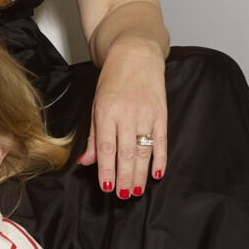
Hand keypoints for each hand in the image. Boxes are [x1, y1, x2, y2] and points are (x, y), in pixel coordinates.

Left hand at [77, 34, 167, 197]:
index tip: (107, 187)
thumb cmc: (112, 80)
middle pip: (126, 153)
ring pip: (143, 151)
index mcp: (105, 111)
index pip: (105, 147)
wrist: (135, 54)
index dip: (106, 169)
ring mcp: (146, 113)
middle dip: (125, 177)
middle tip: (124, 195)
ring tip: (137, 190)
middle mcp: (126, 114)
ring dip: (141, 174)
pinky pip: (162, 141)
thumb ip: (92, 135)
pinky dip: (161, 159)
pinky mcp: (162, 113)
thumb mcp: (96, 104)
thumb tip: (86, 162)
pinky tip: (158, 174)